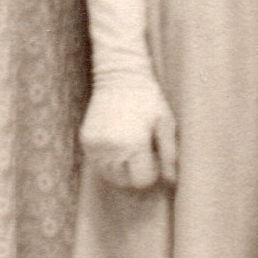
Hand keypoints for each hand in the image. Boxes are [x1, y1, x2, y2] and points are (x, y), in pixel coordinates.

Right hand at [79, 69, 177, 191]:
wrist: (120, 76)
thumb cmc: (149, 99)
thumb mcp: (166, 124)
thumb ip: (169, 154)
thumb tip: (172, 181)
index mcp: (133, 144)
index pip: (141, 180)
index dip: (152, 174)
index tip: (156, 158)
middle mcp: (110, 148)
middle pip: (123, 181)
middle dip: (135, 173)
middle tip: (145, 153)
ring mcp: (94, 145)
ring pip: (108, 175)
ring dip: (121, 170)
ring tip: (132, 149)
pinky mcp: (85, 140)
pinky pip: (97, 163)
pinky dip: (109, 161)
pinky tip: (119, 143)